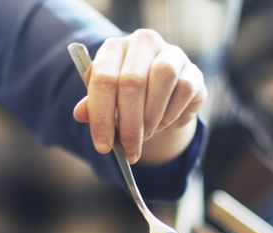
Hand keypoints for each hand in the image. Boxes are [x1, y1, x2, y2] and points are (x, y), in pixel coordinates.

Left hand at [72, 29, 205, 163]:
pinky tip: (163, 123)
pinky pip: (184, 89)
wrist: (162, 99)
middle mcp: (143, 42)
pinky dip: (172, 113)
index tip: (103, 145)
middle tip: (129, 150)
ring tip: (146, 135)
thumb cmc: (128, 99)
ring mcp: (171, 53)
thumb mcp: (107, 102)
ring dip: (152, 116)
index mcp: (115, 47)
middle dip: (129, 124)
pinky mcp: (193, 71)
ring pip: (163, 77)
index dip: (102, 115)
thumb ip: (94, 106)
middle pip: (133, 80)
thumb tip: (80, 114)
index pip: (104, 77)